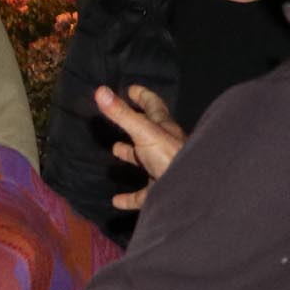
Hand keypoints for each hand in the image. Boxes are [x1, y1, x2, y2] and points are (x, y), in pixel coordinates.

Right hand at [94, 83, 186, 212]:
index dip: (143, 96)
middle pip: (149, 131)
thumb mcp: (142, 131)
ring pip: (145, 159)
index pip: (154, 107)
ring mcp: (163, 168)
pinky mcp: (159, 190)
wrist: (189, 190)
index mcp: (163, 128)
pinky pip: (142, 194)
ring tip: (116, 150)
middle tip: (120, 118)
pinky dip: (129, 197)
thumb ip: (121, 114)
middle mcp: (165, 146)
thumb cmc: (169, 156)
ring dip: (131, 154)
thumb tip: (101, 91)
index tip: (132, 89)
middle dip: (135, 124)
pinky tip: (117, 200)